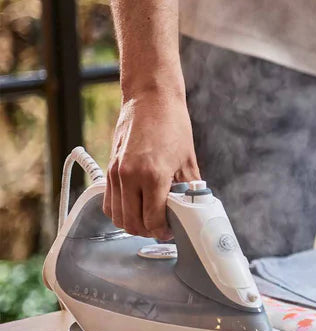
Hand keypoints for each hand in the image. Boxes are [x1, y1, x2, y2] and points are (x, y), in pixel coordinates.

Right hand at [103, 86, 199, 239]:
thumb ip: (188, 188)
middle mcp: (130, 177)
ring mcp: (116, 173)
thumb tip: (192, 207)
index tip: (170, 230)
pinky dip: (119, 211)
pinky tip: (134, 207)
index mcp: (153, 176)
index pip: (152, 220)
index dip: (163, 231)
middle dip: (148, 231)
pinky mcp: (110, 168)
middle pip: (132, 223)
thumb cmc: (172, 124)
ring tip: (148, 219)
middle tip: (161, 228)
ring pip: (117, 216)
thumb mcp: (188, 160)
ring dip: (132, 223)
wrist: (150, 99)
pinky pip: (109, 201)